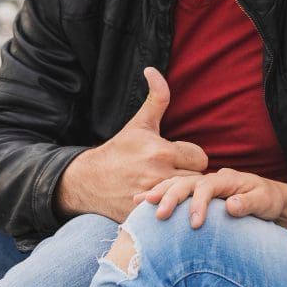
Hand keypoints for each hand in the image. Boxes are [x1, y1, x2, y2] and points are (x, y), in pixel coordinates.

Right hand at [54, 67, 208, 221]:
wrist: (86, 182)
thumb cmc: (118, 151)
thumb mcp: (139, 124)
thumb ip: (156, 98)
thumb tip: (153, 69)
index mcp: (161, 151)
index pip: (201, 157)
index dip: (194, 158)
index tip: (183, 160)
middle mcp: (158, 175)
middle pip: (198, 180)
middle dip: (192, 178)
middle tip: (180, 177)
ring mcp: (151, 198)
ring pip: (187, 199)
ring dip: (185, 197)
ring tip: (176, 193)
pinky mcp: (145, 216)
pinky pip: (172, 217)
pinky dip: (173, 214)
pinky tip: (167, 209)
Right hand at [136, 168, 286, 227]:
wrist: (269, 196)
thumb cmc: (267, 199)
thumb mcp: (264, 201)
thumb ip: (248, 203)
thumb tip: (231, 206)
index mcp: (227, 179)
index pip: (208, 186)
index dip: (200, 204)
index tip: (195, 224)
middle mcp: (212, 178)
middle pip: (187, 182)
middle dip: (172, 197)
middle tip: (159, 215)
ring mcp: (203, 184)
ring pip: (177, 183)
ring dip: (159, 192)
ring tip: (139, 202)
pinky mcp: (196, 193)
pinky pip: (175, 190)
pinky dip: (158, 194)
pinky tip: (140, 202)